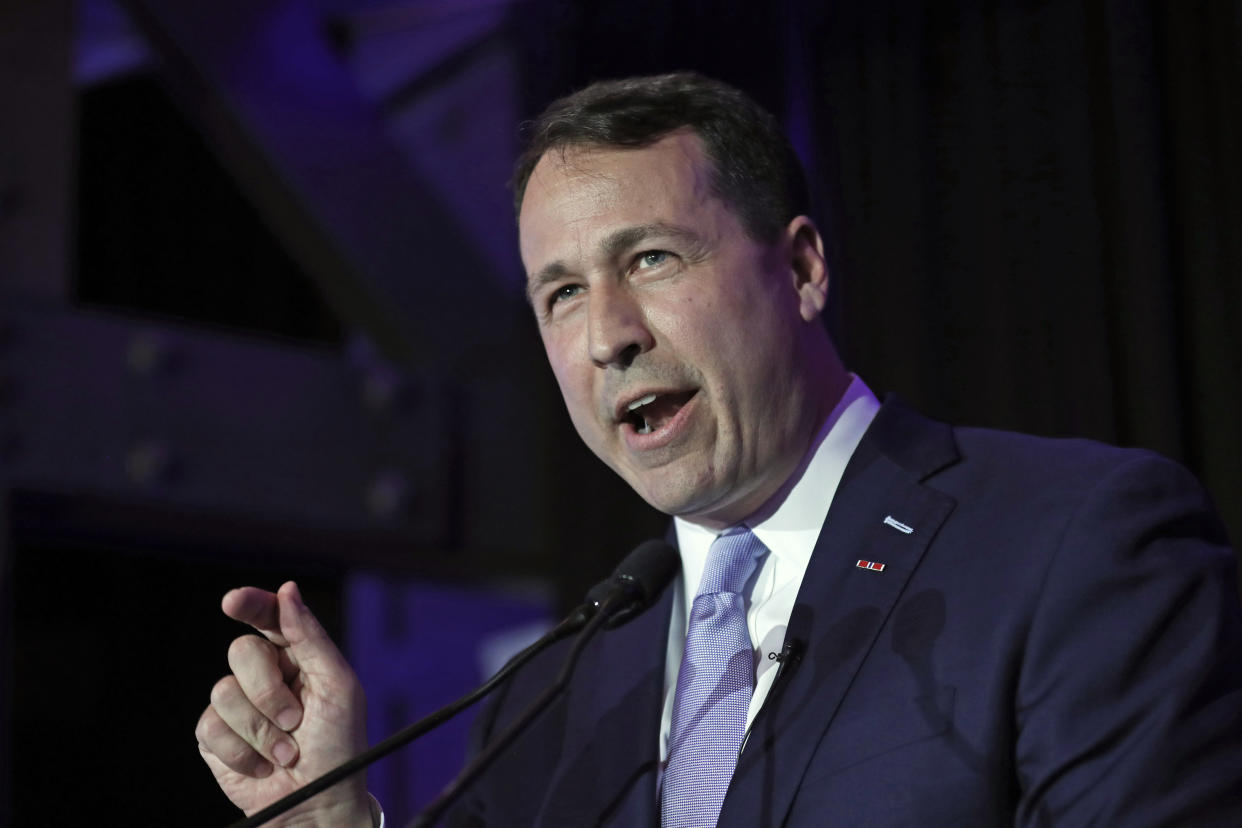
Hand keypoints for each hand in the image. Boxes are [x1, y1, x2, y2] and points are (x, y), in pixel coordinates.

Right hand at [196, 581, 370, 825]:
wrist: (319, 804)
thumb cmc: (340, 746)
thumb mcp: (338, 686)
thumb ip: (311, 637)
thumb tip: (288, 590)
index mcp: (298, 657)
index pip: (269, 617)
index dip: (250, 603)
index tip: (234, 601)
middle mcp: (265, 676)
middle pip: (242, 652)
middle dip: (268, 690)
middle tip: (294, 720)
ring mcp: (238, 706)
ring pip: (223, 691)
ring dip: (259, 730)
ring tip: (286, 752)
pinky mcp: (216, 738)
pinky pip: (209, 727)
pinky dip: (240, 752)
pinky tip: (262, 766)